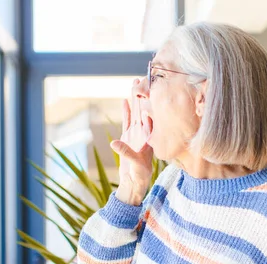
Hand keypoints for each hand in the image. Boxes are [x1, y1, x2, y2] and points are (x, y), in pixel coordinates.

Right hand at [111, 79, 153, 205]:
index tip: (152, 87)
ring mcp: (137, 133)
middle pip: (145, 108)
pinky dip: (127, 110)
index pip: (152, 115)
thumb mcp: (135, 164)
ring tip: (134, 83)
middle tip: (143, 77)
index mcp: (151, 136)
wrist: (133, 182)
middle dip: (144, 93)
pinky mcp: (128, 137)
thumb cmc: (139, 175)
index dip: (152, 101)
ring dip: (135, 98)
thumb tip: (114, 142)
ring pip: (136, 112)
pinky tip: (125, 99)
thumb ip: (126, 152)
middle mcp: (145, 132)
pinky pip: (127, 120)